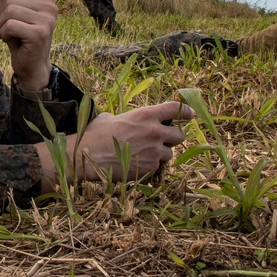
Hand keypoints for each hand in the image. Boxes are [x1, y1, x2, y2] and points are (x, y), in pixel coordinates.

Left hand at [0, 0, 56, 89]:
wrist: (32, 66)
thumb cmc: (21, 38)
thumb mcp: (11, 16)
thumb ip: (2, 1)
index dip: (2, 2)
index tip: (6, 18)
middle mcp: (51, 6)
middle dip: (0, 14)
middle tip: (6, 28)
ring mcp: (47, 20)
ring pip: (9, 10)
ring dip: (1, 25)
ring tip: (9, 34)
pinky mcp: (40, 33)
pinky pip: (10, 25)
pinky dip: (3, 34)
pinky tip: (11, 40)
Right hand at [40, 101, 190, 186]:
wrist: (87, 156)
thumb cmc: (95, 134)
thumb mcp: (110, 118)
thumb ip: (127, 118)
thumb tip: (126, 120)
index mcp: (145, 115)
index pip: (175, 109)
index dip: (185, 112)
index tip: (189, 115)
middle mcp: (154, 132)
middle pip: (179, 135)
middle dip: (172, 138)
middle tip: (161, 140)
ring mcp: (155, 151)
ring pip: (169, 153)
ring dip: (160, 154)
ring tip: (142, 154)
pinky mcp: (151, 167)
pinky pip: (157, 166)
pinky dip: (150, 165)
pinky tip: (135, 163)